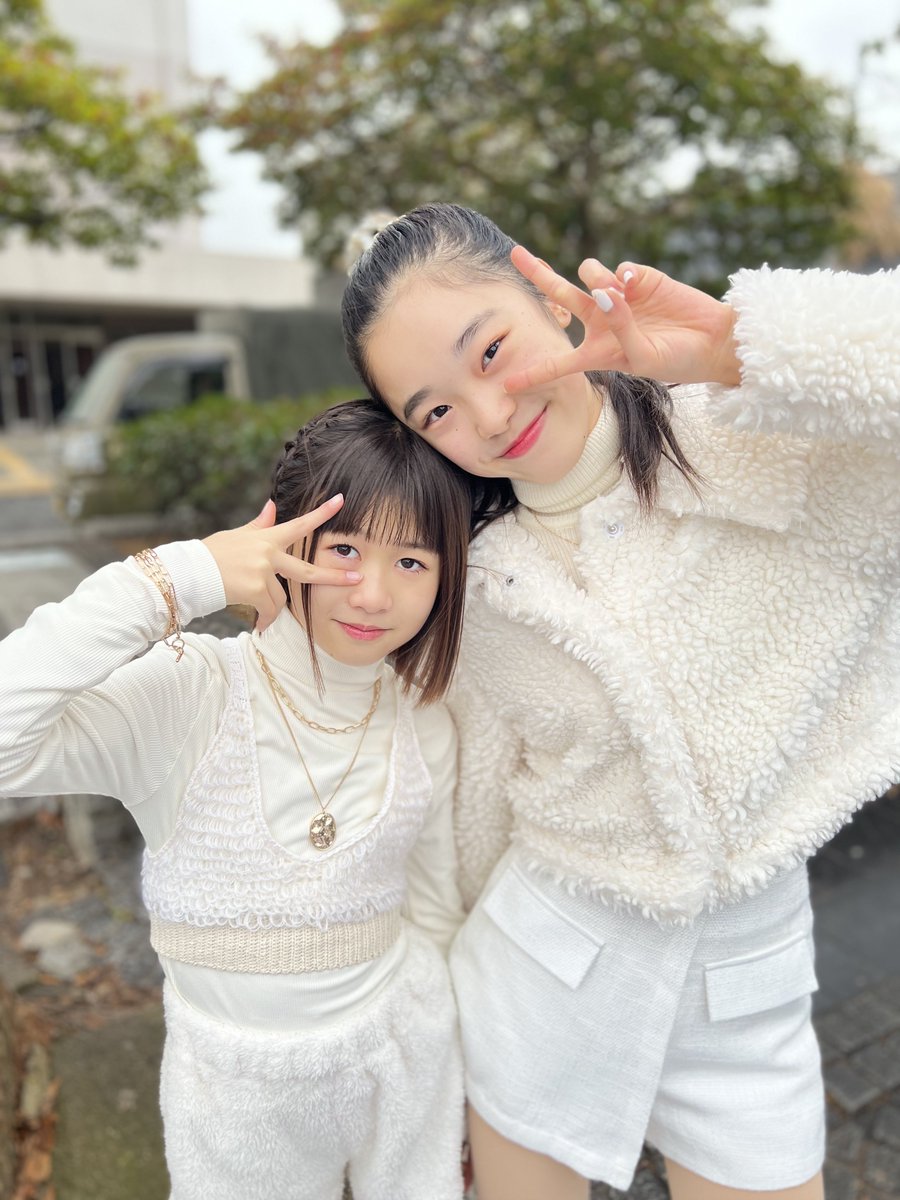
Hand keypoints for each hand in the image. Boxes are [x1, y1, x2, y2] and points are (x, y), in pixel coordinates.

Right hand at [202, 496, 360, 630]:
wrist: (189, 573)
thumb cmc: (211, 555)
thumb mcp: (235, 536)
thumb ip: (258, 525)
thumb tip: (272, 506)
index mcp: (265, 537)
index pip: (299, 524)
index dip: (321, 513)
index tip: (341, 501)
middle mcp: (267, 552)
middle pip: (307, 568)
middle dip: (333, 576)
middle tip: (356, 578)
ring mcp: (262, 571)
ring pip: (280, 597)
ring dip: (271, 607)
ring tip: (258, 612)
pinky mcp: (254, 589)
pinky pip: (269, 609)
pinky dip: (265, 619)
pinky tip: (259, 625)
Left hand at [503, 246, 740, 393]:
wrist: (713, 341)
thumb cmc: (677, 359)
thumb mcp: (642, 356)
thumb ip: (619, 326)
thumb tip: (603, 290)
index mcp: (597, 351)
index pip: (558, 363)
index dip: (533, 373)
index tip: (506, 386)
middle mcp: (602, 321)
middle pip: (561, 295)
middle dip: (539, 273)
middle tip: (516, 253)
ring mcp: (620, 297)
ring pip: (588, 274)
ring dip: (595, 279)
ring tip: (616, 292)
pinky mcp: (641, 279)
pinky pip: (620, 270)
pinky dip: (623, 277)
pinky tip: (636, 286)